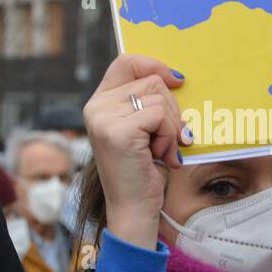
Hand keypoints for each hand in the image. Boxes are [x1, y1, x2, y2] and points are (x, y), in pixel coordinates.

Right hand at [83, 54, 188, 249]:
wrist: (133, 209)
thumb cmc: (142, 170)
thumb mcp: (141, 128)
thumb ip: (146, 102)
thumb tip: (174, 76)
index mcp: (98, 103)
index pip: (126, 62)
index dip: (153, 65)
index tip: (176, 80)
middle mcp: (96, 107)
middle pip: (151, 81)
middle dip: (171, 110)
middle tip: (166, 139)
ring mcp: (104, 118)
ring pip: (159, 98)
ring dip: (171, 127)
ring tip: (161, 150)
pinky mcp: (118, 132)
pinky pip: (160, 115)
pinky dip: (169, 137)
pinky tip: (161, 157)